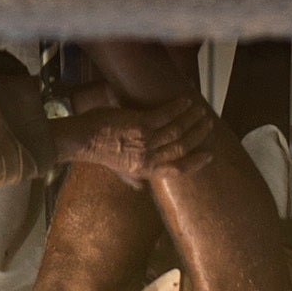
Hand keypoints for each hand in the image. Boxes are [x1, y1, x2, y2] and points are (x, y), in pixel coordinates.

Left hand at [60, 90, 230, 189]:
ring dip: (191, 119)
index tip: (209, 155)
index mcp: (145, 171)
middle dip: (198, 135)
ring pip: (177, 130)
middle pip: (181, 147)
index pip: (178, 170)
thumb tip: (141, 188)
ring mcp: (144, 141)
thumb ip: (132, 179)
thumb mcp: (118, 172)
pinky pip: (165, 115)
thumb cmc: (100, 151)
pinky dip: (178, 108)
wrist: (82, 139)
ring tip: (200, 111)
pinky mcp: (139, 124)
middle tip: (207, 125)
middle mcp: (148, 158)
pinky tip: (186, 102)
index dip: (196, 163)